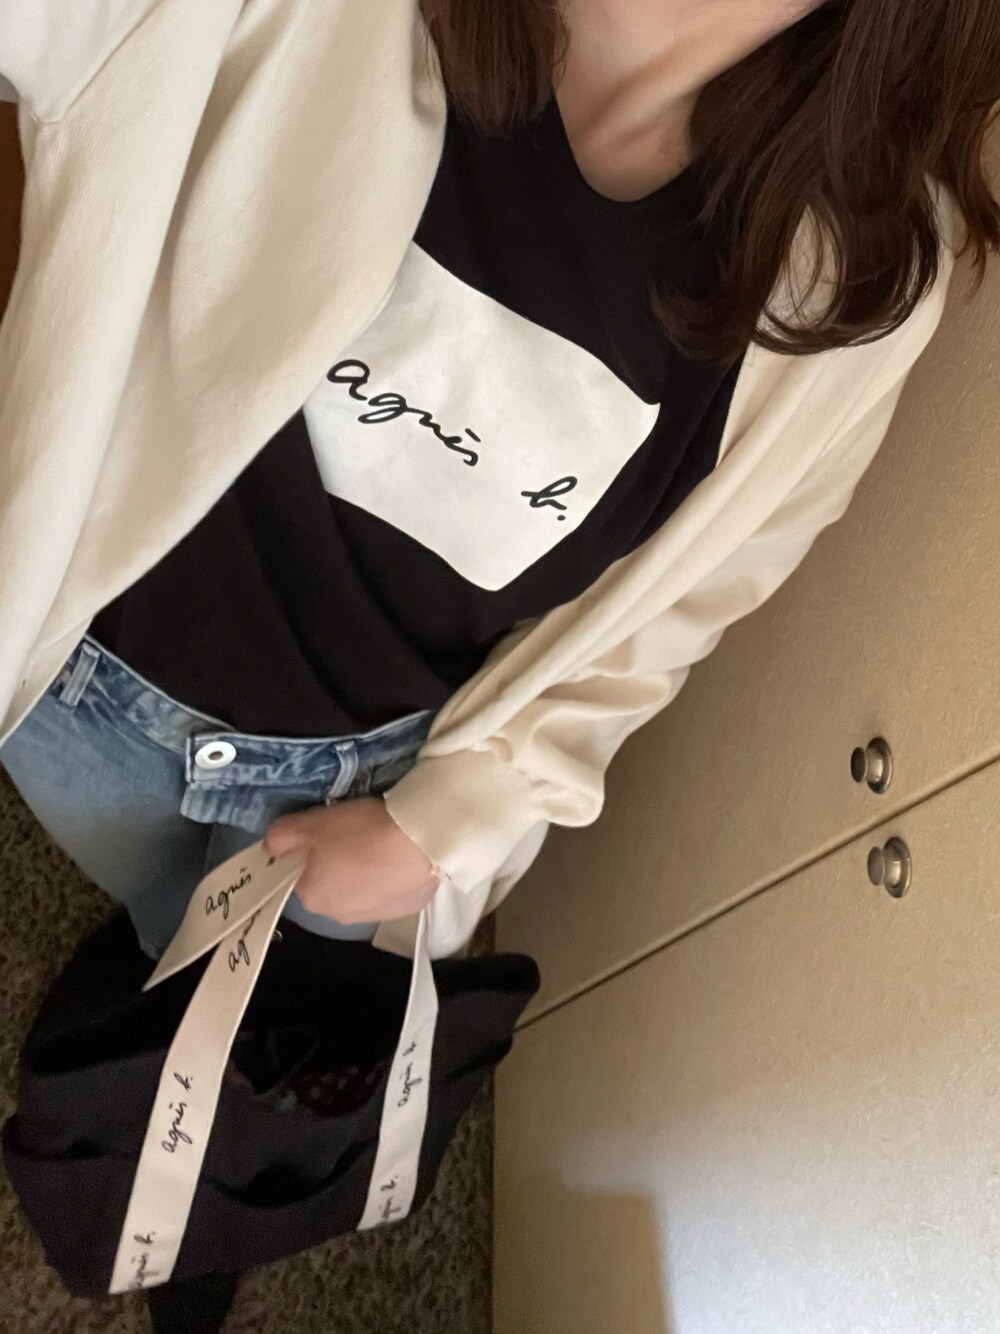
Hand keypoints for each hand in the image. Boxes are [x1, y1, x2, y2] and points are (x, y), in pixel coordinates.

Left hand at [263, 797, 439, 924]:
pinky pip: (391, 890)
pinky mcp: (408, 908)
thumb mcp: (310, 824)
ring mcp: (377, 915)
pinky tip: (401, 855)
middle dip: (338, 864)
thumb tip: (272, 848)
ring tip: (381, 843)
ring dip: (366, 872)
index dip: (309, 852)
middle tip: (354, 835)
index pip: (299, 875)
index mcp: (312, 898)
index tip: (325, 833)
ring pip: (362, 890)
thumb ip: (280, 837)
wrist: (421, 842)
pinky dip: (392, 875)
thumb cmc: (359, 832)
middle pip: (331, 885)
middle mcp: (340, 915)